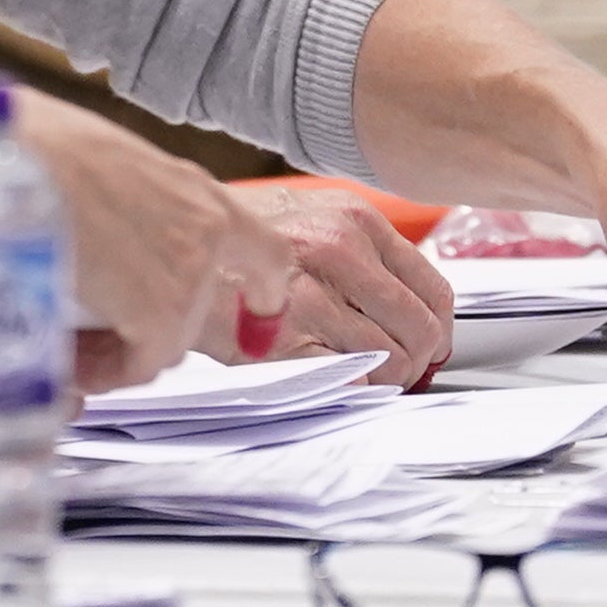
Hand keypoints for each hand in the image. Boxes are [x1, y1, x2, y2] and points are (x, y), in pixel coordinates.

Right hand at [18, 93, 284, 389]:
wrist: (9, 153)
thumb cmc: (26, 146)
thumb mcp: (91, 170)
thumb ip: (111, 214)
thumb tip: (88, 264)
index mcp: (192, 188)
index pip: (262, 249)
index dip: (263, 292)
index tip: (257, 323)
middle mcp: (207, 228)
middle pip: (193, 311)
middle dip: (143, 332)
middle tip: (86, 338)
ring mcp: (191, 271)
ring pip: (162, 342)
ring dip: (115, 351)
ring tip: (60, 344)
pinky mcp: (162, 310)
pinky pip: (139, 364)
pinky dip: (103, 370)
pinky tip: (63, 357)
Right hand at [235, 177, 457, 383]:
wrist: (168, 254)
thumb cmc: (234, 245)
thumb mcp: (309, 219)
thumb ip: (362, 254)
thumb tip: (410, 306)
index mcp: (354, 221)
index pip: (434, 288)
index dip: (438, 327)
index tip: (430, 343)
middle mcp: (340, 252)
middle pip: (421, 329)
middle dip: (415, 360)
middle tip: (397, 369)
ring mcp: (313, 296)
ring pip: (391, 359)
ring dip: (381, 376)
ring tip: (355, 371)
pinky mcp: (285, 338)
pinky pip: (351, 379)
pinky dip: (350, 387)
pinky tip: (329, 374)